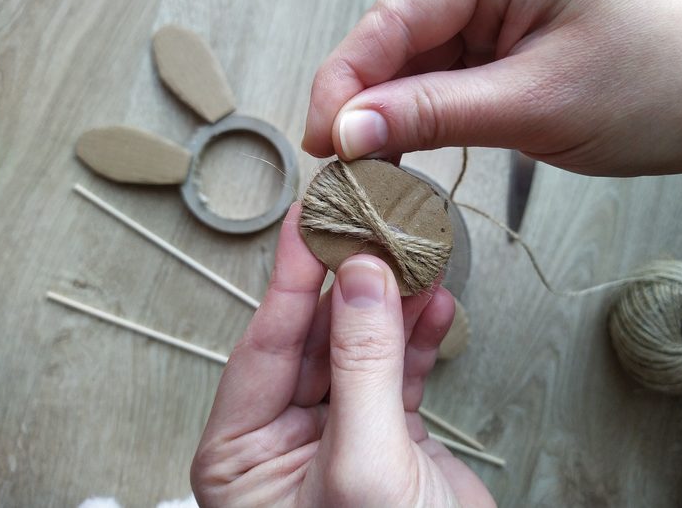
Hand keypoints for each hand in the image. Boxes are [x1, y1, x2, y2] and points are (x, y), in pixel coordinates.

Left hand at [191, 204, 494, 507]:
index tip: (309, 217)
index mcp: (244, 454)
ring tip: (415, 258)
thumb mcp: (363, 464)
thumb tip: (360, 279)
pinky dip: (422, 338)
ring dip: (393, 303)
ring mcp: (340, 433)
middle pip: (316, 336)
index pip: (265, 341)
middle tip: (373, 227)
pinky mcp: (388, 436)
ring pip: (362, 346)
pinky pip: (399, 370)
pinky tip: (436, 306)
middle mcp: (285, 439)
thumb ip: (360, 364)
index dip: (291, 273)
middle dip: (351, 283)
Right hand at [303, 0, 681, 177]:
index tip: (321, 138)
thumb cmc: (660, 84)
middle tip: (338, 166)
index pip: (399, 12)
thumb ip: (433, 114)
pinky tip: (401, 154)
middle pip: (400, 37)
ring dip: (390, 117)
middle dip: (365, 102)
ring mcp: (499, 8)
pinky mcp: (504, 46)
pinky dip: (421, 120)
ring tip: (366, 171)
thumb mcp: (536, 104)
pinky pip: (444, 81)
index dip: (348, 78)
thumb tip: (348, 129)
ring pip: (416, 64)